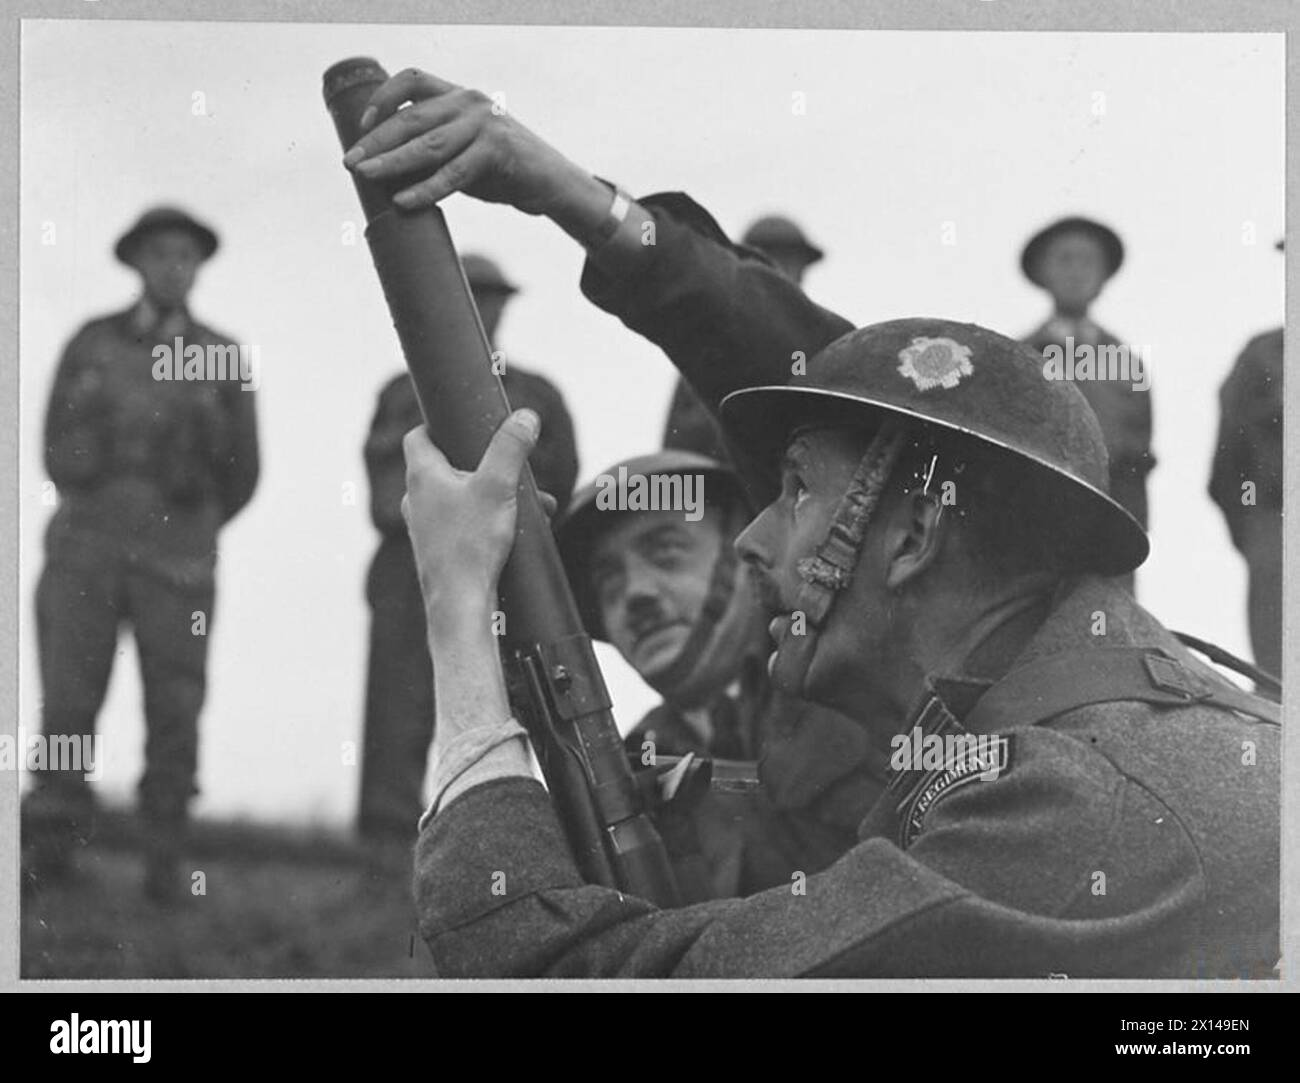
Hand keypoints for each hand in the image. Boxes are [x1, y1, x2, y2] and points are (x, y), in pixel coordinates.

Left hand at [343, 68, 579, 214]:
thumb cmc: (503, 169)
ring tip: (367, 176)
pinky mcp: (498, 150)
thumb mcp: (464, 152)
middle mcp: (470, 102)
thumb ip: (433, 150)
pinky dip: (426, 188)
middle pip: (412, 117)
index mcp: (458, 96)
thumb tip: (384, 170)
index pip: (413, 81)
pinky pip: (454, 172)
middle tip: (351, 162)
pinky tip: (404, 200)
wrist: (551, 183)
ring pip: (428, 143)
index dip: (383, 98)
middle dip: (377, 141)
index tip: (362, 125)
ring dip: (392, 162)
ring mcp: (485, 123)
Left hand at [401, 409, 540, 623]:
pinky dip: (486, 522)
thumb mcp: (499, 486)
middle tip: (510, 471)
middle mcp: (416, 500)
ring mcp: (424, 528)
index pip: (419, 436)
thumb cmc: (471, 545)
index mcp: (422, 476)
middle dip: (483, 466)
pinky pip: (462, 525)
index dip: (440, 426)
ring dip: (491, 497)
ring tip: (526, 506)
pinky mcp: (437, 551)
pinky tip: (515, 532)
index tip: (466, 428)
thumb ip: (511, 447)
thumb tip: (525, 417)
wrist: (460, 604)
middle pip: (445, 467)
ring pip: (458, 499)